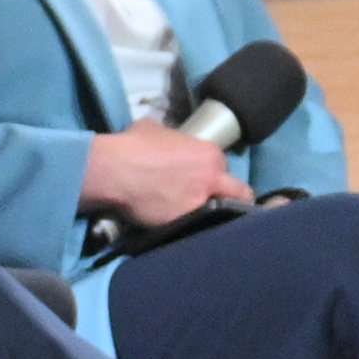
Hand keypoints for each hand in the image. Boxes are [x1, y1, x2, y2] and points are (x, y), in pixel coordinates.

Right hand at [77, 126, 249, 230]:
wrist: (116, 170)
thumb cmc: (134, 145)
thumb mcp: (158, 130)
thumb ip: (174, 139)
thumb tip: (169, 143)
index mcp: (211, 154)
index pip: (224, 167)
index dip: (214, 173)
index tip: (203, 178)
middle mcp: (213, 179)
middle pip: (241, 194)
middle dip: (233, 197)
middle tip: (219, 202)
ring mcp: (201, 203)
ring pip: (223, 215)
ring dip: (214, 215)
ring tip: (201, 218)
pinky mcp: (185, 223)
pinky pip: (197, 228)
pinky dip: (192, 228)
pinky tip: (182, 226)